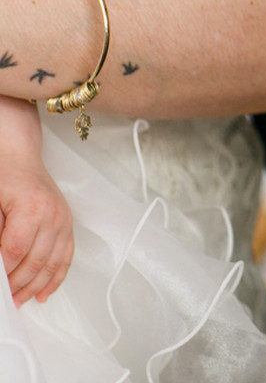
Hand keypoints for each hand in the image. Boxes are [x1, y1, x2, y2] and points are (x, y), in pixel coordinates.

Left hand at [0, 97, 72, 305]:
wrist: (20, 157)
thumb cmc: (3, 176)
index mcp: (31, 209)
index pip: (16, 250)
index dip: (4, 272)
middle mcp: (52, 215)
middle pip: (36, 261)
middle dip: (18, 285)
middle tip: (6, 299)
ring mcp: (63, 220)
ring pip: (53, 263)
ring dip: (36, 287)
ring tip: (20, 301)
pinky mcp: (67, 224)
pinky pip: (66, 256)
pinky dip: (56, 277)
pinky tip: (45, 293)